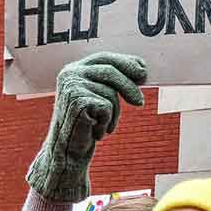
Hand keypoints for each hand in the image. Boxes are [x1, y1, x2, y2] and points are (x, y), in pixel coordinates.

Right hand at [27, 53, 146, 201]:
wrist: (67, 152)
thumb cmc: (85, 126)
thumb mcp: (99, 98)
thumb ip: (113, 82)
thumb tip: (142, 70)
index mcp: (74, 70)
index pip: (104, 58)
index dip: (126, 62)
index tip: (143, 71)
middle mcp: (70, 74)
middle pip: (111, 71)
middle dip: (129, 86)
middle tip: (140, 103)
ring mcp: (72, 86)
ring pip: (110, 92)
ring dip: (114, 113)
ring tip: (103, 126)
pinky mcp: (77, 100)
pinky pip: (106, 106)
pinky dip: (107, 121)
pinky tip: (95, 131)